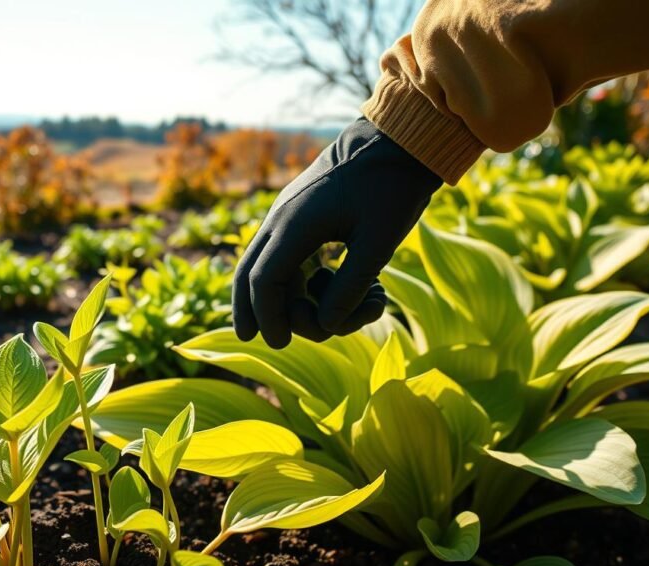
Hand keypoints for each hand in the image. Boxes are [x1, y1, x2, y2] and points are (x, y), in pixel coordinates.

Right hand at [233, 117, 441, 347]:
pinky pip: (288, 256)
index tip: (279, 344)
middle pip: (249, 274)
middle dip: (256, 312)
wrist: (399, 138)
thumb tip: (326, 326)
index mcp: (295, 223)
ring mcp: (289, 215)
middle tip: (279, 341)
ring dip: (297, 297)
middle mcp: (281, 218)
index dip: (268, 317)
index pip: (263, 280)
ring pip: (269, 267)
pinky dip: (305, 280)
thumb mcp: (379, 241)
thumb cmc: (393, 186)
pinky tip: (337, 286)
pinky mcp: (303, 215)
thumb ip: (350, 287)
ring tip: (353, 303)